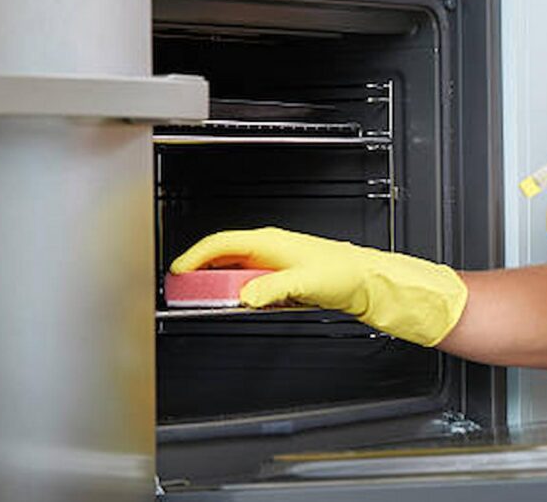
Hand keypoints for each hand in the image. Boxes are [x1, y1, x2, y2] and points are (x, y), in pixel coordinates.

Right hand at [170, 227, 467, 346]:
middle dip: (201, 271)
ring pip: (236, 271)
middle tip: (183, 291)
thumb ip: (273, 288)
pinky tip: (239, 305)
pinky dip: (237, 293)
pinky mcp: (284, 278)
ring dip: (218, 284)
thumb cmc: (346, 272)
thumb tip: (246, 296)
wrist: (370, 280)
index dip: (195, 256)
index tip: (176, 271)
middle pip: (224, 257)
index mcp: (271, 242)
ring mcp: (276, 263)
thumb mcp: (306, 282)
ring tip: (205, 300)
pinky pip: (251, 284)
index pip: (221, 243)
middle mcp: (271, 248)